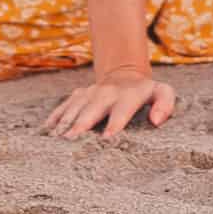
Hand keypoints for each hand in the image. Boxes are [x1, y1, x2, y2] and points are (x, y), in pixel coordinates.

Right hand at [43, 63, 175, 139]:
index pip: (121, 110)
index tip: (106, 138)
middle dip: (82, 123)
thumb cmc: (145, 93)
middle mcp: (107, 92)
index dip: (114, 123)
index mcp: (129, 94)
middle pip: (93, 109)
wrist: (125, 74)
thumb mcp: (162, 92)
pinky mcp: (79, 94)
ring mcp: (91, 92)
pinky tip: (47, 130)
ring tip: (57, 137)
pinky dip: (56, 116)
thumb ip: (165, 104)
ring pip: (76, 107)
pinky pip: (65, 105)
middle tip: (71, 139)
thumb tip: (156, 121)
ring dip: (66, 121)